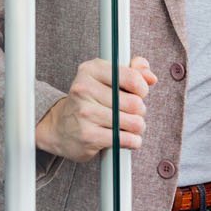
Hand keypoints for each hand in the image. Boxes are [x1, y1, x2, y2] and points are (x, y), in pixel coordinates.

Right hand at [36, 57, 156, 162]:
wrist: (59, 128)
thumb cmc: (89, 101)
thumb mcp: (107, 78)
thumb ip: (133, 71)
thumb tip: (151, 77)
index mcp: (91, 69)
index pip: (133, 78)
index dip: (142, 89)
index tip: (138, 94)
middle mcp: (85, 89)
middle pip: (136, 103)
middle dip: (139, 111)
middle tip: (129, 113)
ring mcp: (86, 113)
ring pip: (134, 123)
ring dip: (137, 127)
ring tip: (127, 126)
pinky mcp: (89, 136)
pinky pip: (127, 140)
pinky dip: (133, 141)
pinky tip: (125, 138)